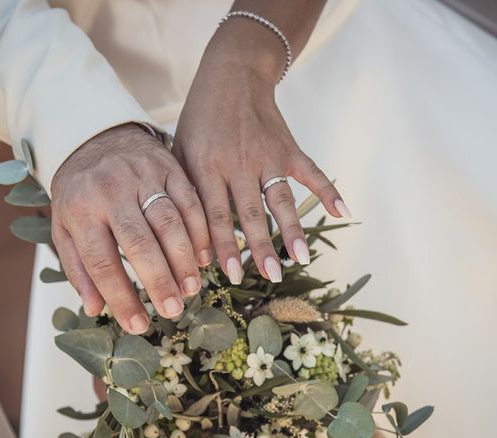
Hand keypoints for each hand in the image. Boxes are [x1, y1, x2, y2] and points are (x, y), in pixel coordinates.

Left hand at [51, 124, 210, 333]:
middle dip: (159, 281)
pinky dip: (199, 232)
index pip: (101, 263)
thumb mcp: (65, 226)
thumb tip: (95, 308)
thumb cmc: (78, 191)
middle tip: (172, 311)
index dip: (121, 298)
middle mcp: (111, 191)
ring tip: (191, 288)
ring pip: (169, 223)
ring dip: (183, 260)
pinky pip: (189, 202)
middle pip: (139, 244)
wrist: (94, 136)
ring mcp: (141, 176)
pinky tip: (203, 257)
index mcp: (80, 210)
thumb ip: (78, 267)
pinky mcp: (167, 166)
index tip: (138, 325)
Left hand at [172, 26, 348, 284]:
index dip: (224, 245)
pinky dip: (328, 190)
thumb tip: (190, 236)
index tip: (231, 274)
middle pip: (251, 212)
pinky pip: (311, 172)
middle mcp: (239, 163)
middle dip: (260, 247)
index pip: (216, 214)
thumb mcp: (180, 149)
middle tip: (269, 276)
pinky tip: (344, 212)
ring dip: (292, 229)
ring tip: (301, 257)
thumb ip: (185, 188)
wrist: (232, 73)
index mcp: (207, 165)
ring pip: (281, 198)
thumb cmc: (199, 118)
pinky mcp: (288, 148)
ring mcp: (267, 155)